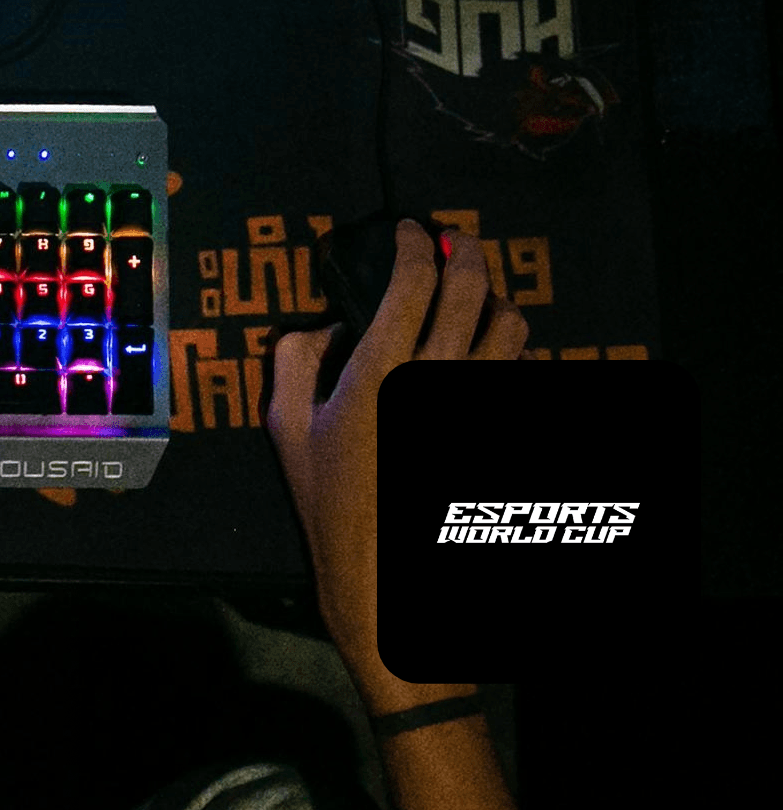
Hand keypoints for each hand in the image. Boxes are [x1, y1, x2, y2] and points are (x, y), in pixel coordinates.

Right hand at [266, 222, 527, 688]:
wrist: (384, 576)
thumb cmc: (330, 504)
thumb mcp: (287, 429)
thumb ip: (295, 361)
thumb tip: (326, 325)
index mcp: (382, 370)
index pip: (414, 278)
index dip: (414, 243)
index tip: (409, 233)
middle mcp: (440, 377)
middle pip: (473, 286)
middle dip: (466, 253)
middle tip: (454, 245)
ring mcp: (480, 403)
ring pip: (512, 324)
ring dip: (495, 301)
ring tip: (476, 301)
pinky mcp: (499, 428)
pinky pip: (522, 371)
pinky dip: (508, 354)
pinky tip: (487, 359)